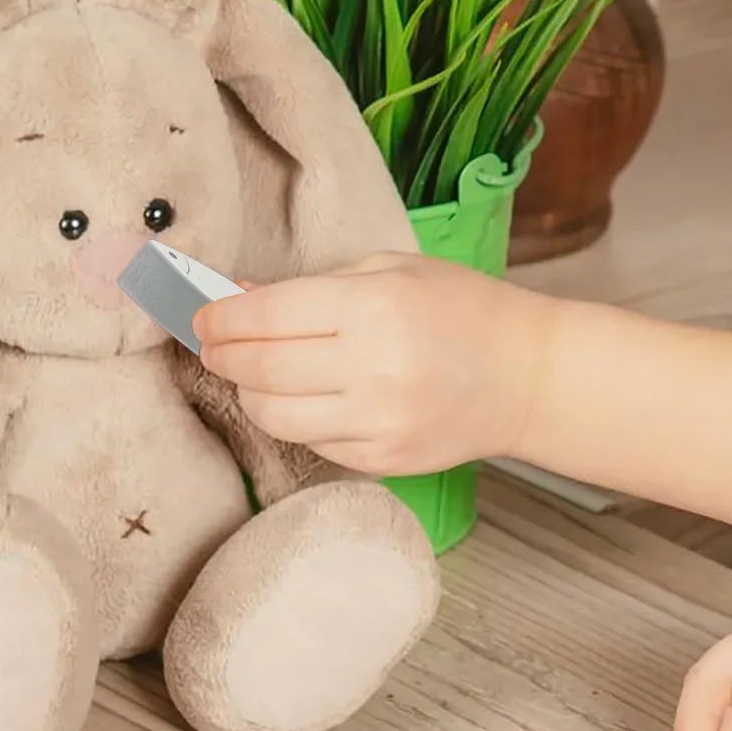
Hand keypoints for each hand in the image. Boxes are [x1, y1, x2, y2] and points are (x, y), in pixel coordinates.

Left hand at [192, 254, 549, 476]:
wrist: (528, 377)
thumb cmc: (464, 311)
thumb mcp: (391, 272)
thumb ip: (311, 286)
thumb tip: (234, 299)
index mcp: (374, 307)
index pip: (263, 317)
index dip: (218, 317)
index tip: (203, 316)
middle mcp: (373, 367)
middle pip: (258, 368)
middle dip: (223, 354)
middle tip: (215, 344)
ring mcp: (379, 420)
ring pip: (273, 415)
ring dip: (249, 393)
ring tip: (255, 375)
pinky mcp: (384, 458)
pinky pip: (311, 443)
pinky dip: (294, 421)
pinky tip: (304, 400)